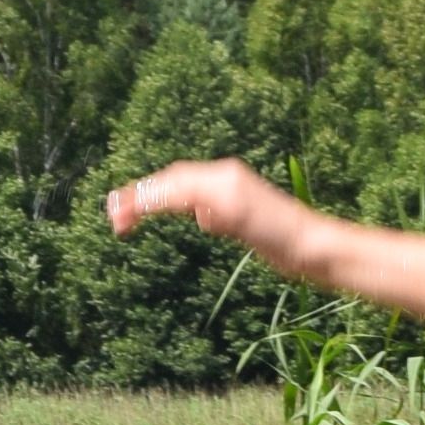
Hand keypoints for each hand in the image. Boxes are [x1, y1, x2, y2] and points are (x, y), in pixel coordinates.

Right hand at [102, 157, 294, 245]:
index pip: (171, 182)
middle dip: (141, 194)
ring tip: (127, 214)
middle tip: (113, 216)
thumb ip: (211, 209)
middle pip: (171, 179)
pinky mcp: (233, 210)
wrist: (312, 247)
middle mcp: (222, 178)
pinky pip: (192, 199)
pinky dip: (171, 203)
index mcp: (220, 178)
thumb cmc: (280, 234)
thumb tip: (190, 209)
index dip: (143, 196)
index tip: (117, 216)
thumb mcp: (241, 219)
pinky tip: (167, 213)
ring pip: (180, 187)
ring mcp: (228, 193)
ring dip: (152, 197)